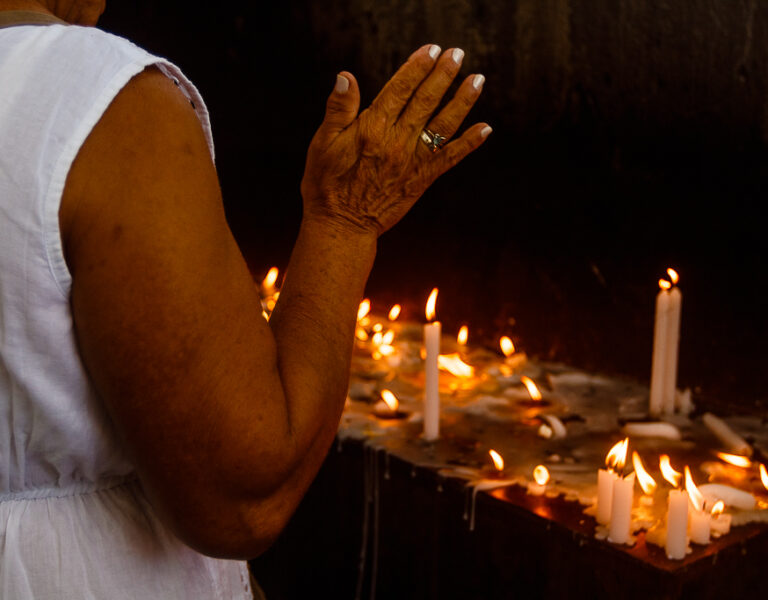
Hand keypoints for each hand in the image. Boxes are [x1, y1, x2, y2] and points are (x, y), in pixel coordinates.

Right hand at [300, 44, 490, 235]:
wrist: (342, 226)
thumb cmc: (326, 184)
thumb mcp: (323, 143)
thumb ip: (339, 109)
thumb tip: (345, 76)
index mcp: (371, 128)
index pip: (399, 89)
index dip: (417, 67)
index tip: (432, 49)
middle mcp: (396, 141)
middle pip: (426, 101)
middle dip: (444, 74)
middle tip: (458, 54)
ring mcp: (413, 161)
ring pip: (443, 125)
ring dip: (463, 101)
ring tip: (478, 79)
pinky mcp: (422, 179)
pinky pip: (450, 158)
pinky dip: (469, 143)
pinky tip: (485, 129)